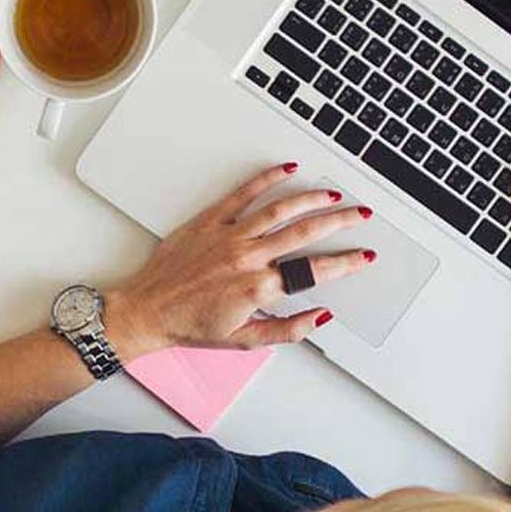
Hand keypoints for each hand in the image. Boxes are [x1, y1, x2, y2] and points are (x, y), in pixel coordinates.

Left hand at [106, 163, 373, 356]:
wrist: (148, 310)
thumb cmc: (190, 325)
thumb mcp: (245, 340)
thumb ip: (288, 330)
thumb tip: (320, 317)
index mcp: (258, 288)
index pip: (314, 271)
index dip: (345, 263)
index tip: (363, 257)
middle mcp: (247, 257)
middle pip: (305, 232)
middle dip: (339, 222)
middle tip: (360, 215)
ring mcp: (229, 235)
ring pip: (280, 209)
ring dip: (311, 199)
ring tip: (333, 196)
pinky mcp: (210, 220)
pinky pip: (243, 194)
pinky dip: (267, 179)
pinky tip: (287, 171)